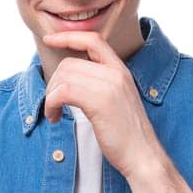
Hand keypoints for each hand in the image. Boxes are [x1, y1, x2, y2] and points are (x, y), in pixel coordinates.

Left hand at [40, 27, 163, 181]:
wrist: (142, 156)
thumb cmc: (127, 135)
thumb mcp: (116, 101)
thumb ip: (100, 85)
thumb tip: (70, 80)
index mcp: (120, 70)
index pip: (92, 40)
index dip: (68, 36)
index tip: (50, 39)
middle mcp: (116, 73)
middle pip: (70, 62)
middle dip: (54, 82)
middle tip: (53, 104)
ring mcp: (109, 86)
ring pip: (64, 76)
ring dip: (51, 95)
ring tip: (54, 113)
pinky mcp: (100, 102)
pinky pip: (63, 92)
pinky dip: (51, 104)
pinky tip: (55, 117)